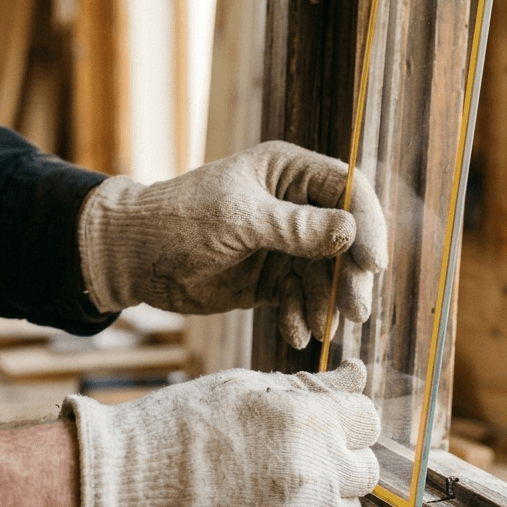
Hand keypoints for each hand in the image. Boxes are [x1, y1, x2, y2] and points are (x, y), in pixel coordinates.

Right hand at [56, 359, 380, 506]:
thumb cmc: (179, 427)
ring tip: (273, 490)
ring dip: (322, 504)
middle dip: (341, 462)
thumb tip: (359, 374)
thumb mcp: (244, 388)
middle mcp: (315, 477)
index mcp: (308, 423)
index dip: (345, 419)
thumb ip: (310, 387)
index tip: (325, 422)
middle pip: (366, 472)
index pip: (367, 420)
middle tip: (298, 458)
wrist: (121, 490)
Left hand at [78, 141, 387, 347]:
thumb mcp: (240, 221)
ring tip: (320, 329)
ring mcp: (284, 244)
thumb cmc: (180, 221)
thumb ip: (296, 228)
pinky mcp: (271, 279)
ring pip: (326, 274)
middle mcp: (293, 205)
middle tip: (356, 311)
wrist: (133, 257)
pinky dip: (300, 316)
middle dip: (350, 276)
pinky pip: (300, 298)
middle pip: (346, 238)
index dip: (368, 225)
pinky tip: (293, 334)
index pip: (349, 190)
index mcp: (288, 172)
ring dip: (327, 303)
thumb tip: (351, 231)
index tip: (373, 264)